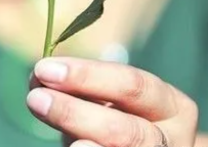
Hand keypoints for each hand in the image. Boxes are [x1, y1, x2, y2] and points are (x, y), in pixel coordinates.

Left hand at [27, 57, 197, 146]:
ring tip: (46, 119)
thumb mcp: (103, 100)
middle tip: (35, 99)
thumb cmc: (114, 120)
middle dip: (74, 112)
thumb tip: (38, 79)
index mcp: (170, 104)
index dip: (86, 76)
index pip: (132, 84)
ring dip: (79, 138)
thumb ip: (77, 89)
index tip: (44, 69)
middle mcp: (172, 138)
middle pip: (126, 129)